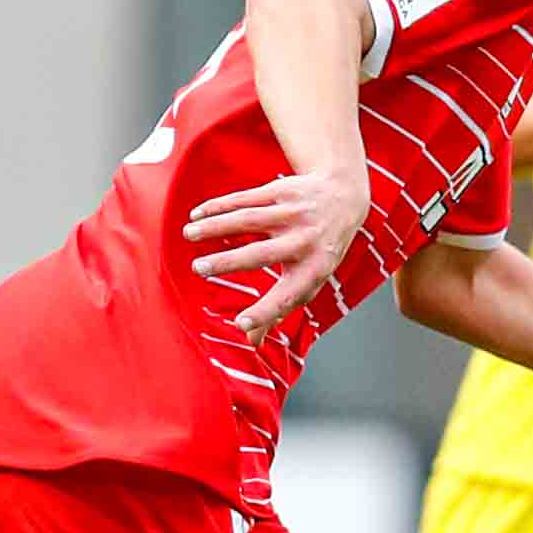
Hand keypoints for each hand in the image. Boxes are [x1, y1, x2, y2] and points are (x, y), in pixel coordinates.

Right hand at [186, 162, 372, 342]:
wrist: (343, 197)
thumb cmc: (320, 250)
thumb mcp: (310, 280)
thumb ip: (280, 308)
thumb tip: (252, 341)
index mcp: (314, 270)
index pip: (288, 296)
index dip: (266, 312)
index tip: (241, 324)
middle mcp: (305, 241)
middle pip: (261, 253)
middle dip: (228, 262)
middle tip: (198, 268)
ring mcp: (294, 213)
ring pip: (248, 219)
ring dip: (216, 226)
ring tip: (189, 235)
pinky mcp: (283, 191)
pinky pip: (246, 198)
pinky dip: (219, 206)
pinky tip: (198, 214)